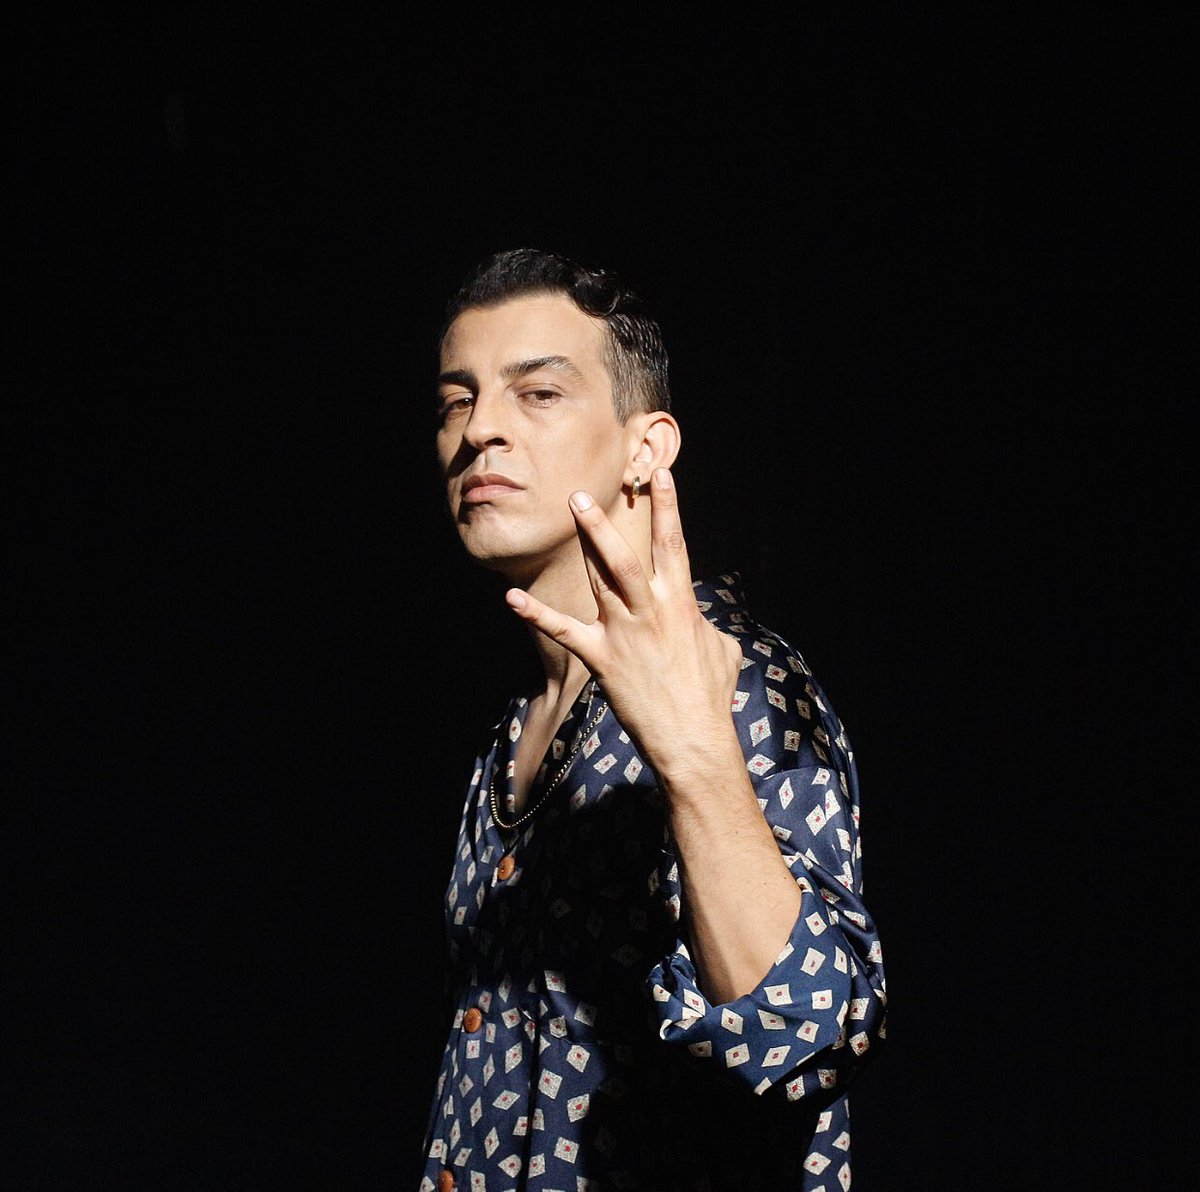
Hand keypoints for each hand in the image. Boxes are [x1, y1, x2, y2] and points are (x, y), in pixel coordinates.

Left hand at [505, 467, 743, 782]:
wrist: (694, 739)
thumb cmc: (710, 696)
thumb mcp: (722, 649)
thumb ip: (706, 626)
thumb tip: (703, 624)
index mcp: (680, 604)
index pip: (673, 545)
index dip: (669, 507)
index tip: (662, 475)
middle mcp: (650, 610)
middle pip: (624, 556)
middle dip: (603, 523)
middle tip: (581, 494)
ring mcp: (623, 632)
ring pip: (599, 579)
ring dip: (583, 544)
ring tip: (568, 512)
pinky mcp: (601, 658)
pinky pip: (564, 632)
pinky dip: (536, 614)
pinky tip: (512, 597)